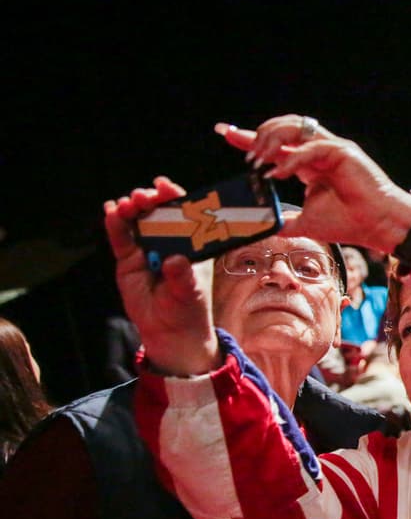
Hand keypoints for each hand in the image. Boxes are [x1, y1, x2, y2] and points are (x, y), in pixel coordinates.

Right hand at [104, 178, 219, 375]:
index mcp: (190, 243)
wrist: (170, 332)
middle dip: (149, 200)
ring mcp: (147, 249)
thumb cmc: (188, 309)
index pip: (183, 214)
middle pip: (156, 213)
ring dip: (130, 209)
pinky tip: (111, 212)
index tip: (165, 186)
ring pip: (136, 222)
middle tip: (144, 197)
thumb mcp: (190, 293)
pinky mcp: (128, 260)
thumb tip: (174, 261)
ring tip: (127, 204)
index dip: (173, 197)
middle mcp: (168, 241)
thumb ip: (182, 276)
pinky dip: (115, 225)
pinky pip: (121, 239)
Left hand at [215, 116, 410, 253]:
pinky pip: (311, 147)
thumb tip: (262, 227)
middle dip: (257, 136)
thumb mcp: (306, 223)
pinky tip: (278, 173)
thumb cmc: (350, 223)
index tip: (224, 131)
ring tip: (259, 161)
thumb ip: (284, 220)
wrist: (379, 226)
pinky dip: (291, 159)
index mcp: (310, 165)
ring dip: (272, 140)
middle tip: (245, 155)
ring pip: (295, 127)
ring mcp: (331, 148)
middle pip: (282, 128)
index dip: (248, 138)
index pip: (275, 145)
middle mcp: (318, 152)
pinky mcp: (343, 151)